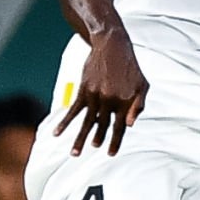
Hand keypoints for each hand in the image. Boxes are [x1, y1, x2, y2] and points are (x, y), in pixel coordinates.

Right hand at [55, 32, 148, 155]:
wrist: (112, 46)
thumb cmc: (129, 67)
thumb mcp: (142, 85)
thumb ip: (139, 106)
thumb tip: (130, 125)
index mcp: (125, 102)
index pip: (120, 127)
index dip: (115, 142)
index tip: (110, 154)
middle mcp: (110, 101)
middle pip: (103, 126)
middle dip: (98, 141)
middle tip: (93, 151)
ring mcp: (95, 96)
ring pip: (86, 122)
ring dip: (79, 139)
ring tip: (74, 154)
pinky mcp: (83, 90)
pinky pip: (72, 110)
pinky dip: (65, 123)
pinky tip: (57, 133)